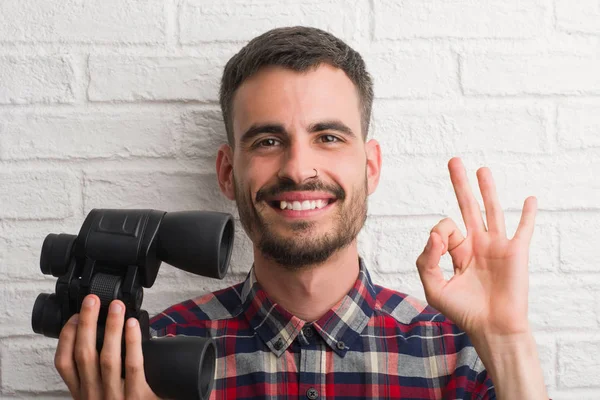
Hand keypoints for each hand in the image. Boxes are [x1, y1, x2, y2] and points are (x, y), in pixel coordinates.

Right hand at [55, 294, 159, 399]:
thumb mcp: (104, 396)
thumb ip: (104, 375)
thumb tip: (109, 338)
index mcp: (84, 395)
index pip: (64, 364)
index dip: (67, 337)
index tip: (74, 316)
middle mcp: (94, 397)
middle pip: (83, 355)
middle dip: (86, 323)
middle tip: (93, 299)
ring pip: (106, 358)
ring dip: (110, 328)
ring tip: (116, 306)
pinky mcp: (138, 399)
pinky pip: (133, 367)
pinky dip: (132, 343)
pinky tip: (133, 325)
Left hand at [416, 157, 536, 339]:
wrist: (491, 327)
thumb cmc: (463, 311)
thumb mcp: (434, 287)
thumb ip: (427, 260)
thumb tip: (435, 233)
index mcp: (457, 252)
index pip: (444, 228)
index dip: (439, 234)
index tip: (440, 247)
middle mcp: (477, 244)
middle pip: (467, 207)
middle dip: (460, 185)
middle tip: (453, 161)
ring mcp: (497, 246)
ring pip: (492, 210)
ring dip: (487, 189)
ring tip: (481, 169)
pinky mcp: (515, 252)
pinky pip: (524, 229)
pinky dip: (528, 214)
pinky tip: (530, 199)